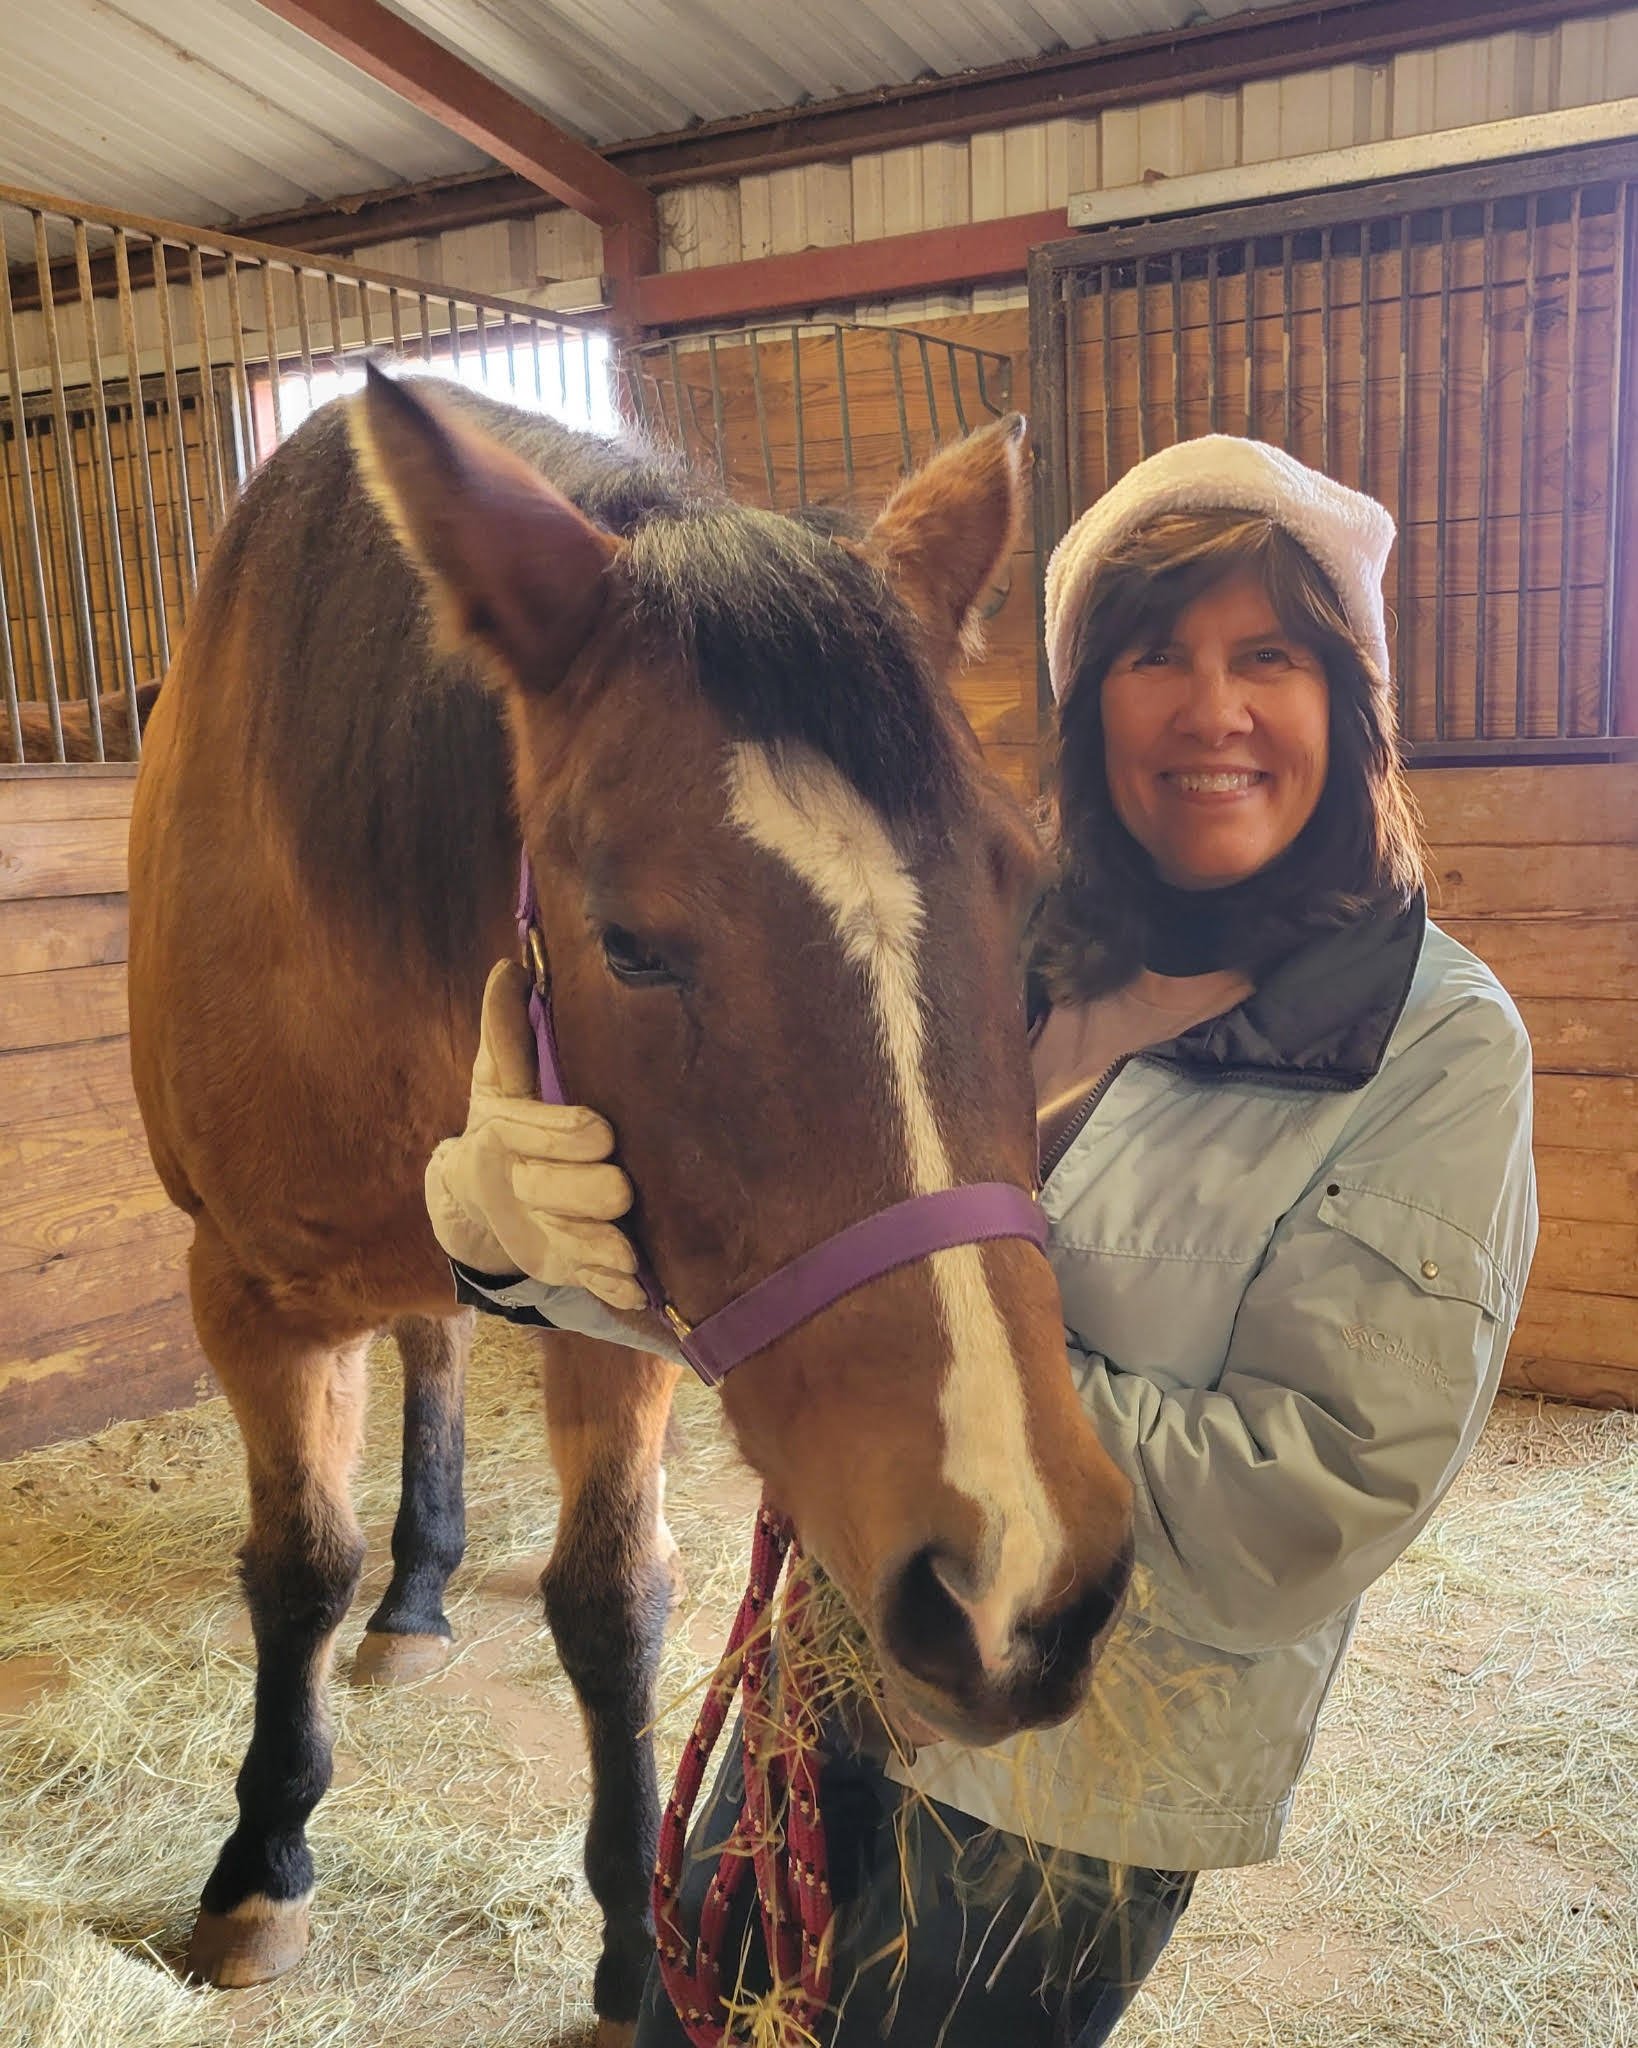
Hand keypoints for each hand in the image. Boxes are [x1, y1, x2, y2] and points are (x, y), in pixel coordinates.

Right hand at [425, 960, 646, 1309]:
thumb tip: (511, 968)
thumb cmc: (507, 1122)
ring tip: (629, 1254)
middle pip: (548, 1192)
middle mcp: (519, 1186)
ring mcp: (541, 1231)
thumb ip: (507, 1032)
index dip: (560, 1134)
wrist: (482, 1196)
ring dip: (597, 1250)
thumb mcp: (499, 1078)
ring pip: (567, 1243)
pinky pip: (585, 1280)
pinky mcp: (563, 1265)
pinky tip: (635, 1291)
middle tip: (621, 1190)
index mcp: (502, 1135)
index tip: (600, 1131)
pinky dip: (607, 1289)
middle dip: (582, 1194)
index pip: (528, 1132)